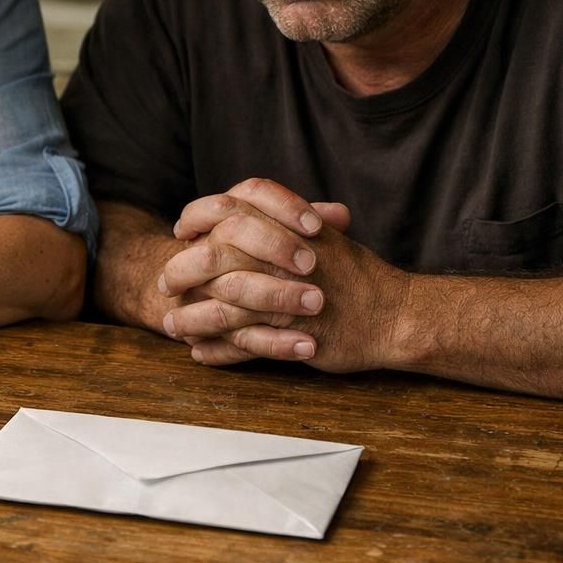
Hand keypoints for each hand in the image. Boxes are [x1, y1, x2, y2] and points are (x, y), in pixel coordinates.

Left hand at [159, 178, 402, 370]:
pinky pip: (243, 344)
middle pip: (215, 255)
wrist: (395, 314)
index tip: (181, 233)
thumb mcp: (323, 237)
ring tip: (172, 327)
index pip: (229, 208)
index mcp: (289, 227)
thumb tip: (242, 212)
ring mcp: (287, 298)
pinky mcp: (293, 335)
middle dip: (182, 271)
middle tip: (166, 284)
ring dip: (192, 318)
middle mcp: (284, 258)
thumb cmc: (358, 276)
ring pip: (223, 306)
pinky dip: (217, 351)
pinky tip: (199, 354)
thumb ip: (283, 224)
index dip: (197, 218)